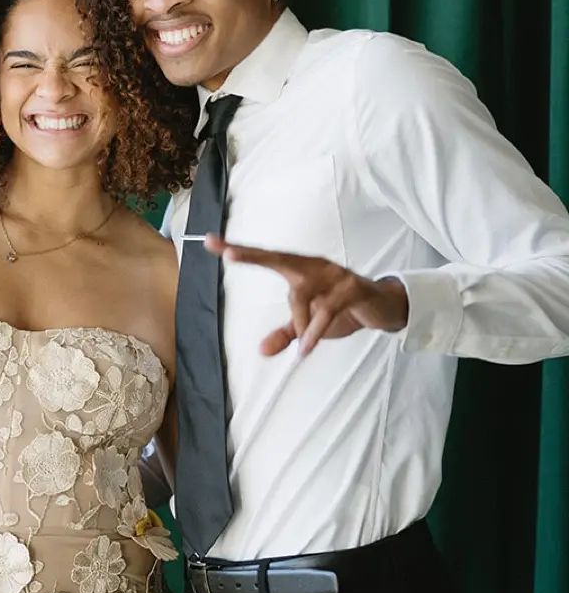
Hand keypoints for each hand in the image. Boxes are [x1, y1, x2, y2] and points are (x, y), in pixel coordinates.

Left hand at [204, 235, 409, 356]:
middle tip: (228, 254)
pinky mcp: (351, 288)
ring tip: (302, 345)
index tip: (210, 242)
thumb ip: (286, 333)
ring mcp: (333, 274)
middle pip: (278, 258)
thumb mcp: (309, 325)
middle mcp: (314, 266)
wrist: (383, 308)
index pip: (266, 257)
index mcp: (301, 270)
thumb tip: (261, 350)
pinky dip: (314, 330)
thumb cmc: (343, 310)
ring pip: (301, 293)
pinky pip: (326, 309)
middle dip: (252, 255)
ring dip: (299, 321)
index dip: (241, 251)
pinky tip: (307, 347)